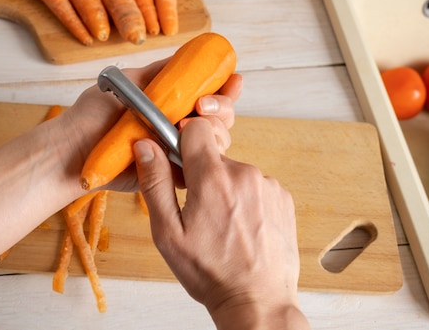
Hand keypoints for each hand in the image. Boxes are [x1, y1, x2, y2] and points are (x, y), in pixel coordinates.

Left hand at [57, 60, 241, 192]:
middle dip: (223, 108)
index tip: (233, 79)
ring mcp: (177, 150)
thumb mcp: (130, 81)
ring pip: (217, 141)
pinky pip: (200, 169)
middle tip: (204, 105)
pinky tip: (192, 148)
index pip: (209, 94)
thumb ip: (163, 72)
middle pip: (221, 117)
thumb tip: (192, 54)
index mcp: (171, 102)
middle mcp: (179, 125)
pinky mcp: (173, 175)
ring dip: (213, 130)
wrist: (74, 149)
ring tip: (187, 125)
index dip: (225, 88)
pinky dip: (203, 158)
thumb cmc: (94, 115)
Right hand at [133, 118, 309, 329]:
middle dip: (202, 175)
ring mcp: (269, 185)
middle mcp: (245, 174)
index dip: (183, 142)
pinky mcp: (283, 198)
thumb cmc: (211, 272)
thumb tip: (145, 146)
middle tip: (199, 211)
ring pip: (235, 172)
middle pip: (214, 156)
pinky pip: (256, 186)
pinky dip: (246, 200)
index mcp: (213, 178)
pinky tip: (242, 227)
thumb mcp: (168, 233)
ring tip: (223, 225)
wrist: (257, 301)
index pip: (196, 128)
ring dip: (226, 189)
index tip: (180, 164)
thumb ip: (155, 183)